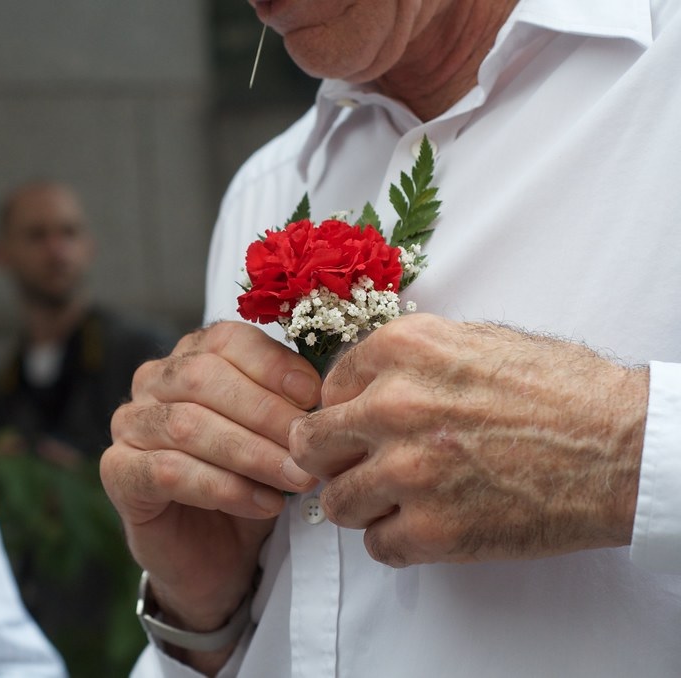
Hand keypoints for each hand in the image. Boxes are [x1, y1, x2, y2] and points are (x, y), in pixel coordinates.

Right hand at [100, 322, 319, 636]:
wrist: (217, 555)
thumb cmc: (250, 482)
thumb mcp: (278, 439)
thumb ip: (290, 408)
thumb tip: (321, 397)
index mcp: (191, 357)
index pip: (226, 340)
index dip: (271, 364)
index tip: (314, 397)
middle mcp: (152, 381)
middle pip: (203, 377)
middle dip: (265, 413)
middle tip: (308, 448)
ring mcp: (129, 425)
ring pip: (186, 425)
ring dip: (250, 453)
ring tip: (295, 480)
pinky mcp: (117, 472)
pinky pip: (168, 471)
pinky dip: (223, 487)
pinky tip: (263, 504)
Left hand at [288, 313, 647, 566]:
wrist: (624, 446)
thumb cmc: (560, 390)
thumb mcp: (476, 340)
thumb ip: (408, 359)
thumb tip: (361, 385)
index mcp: (403, 350)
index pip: (328, 388)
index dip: (342, 411)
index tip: (359, 427)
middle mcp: (395, 406)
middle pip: (311, 444)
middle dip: (330, 458)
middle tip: (356, 467)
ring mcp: (410, 471)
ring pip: (336, 503)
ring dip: (362, 505)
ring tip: (397, 500)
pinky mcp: (435, 530)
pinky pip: (377, 546)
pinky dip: (396, 542)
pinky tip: (425, 526)